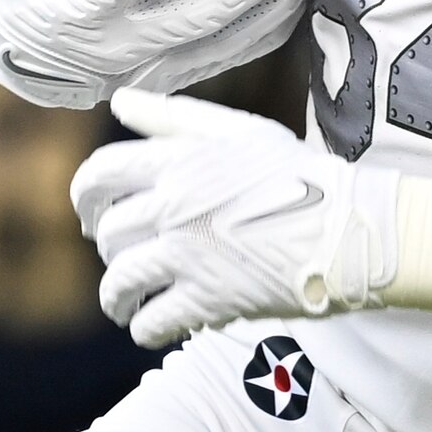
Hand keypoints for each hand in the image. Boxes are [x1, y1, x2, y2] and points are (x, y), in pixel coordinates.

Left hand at [69, 89, 431, 351]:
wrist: (348, 227)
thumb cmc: (299, 174)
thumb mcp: (239, 130)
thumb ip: (174, 116)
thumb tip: (120, 103)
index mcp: (177, 161)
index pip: (98, 175)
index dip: (82, 197)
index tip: (88, 214)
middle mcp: (172, 207)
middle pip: (107, 233)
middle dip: (108, 250)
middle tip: (122, 260)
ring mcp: (187, 255)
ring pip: (119, 281)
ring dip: (116, 298)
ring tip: (124, 306)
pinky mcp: (207, 299)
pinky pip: (151, 321)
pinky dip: (145, 328)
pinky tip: (154, 327)